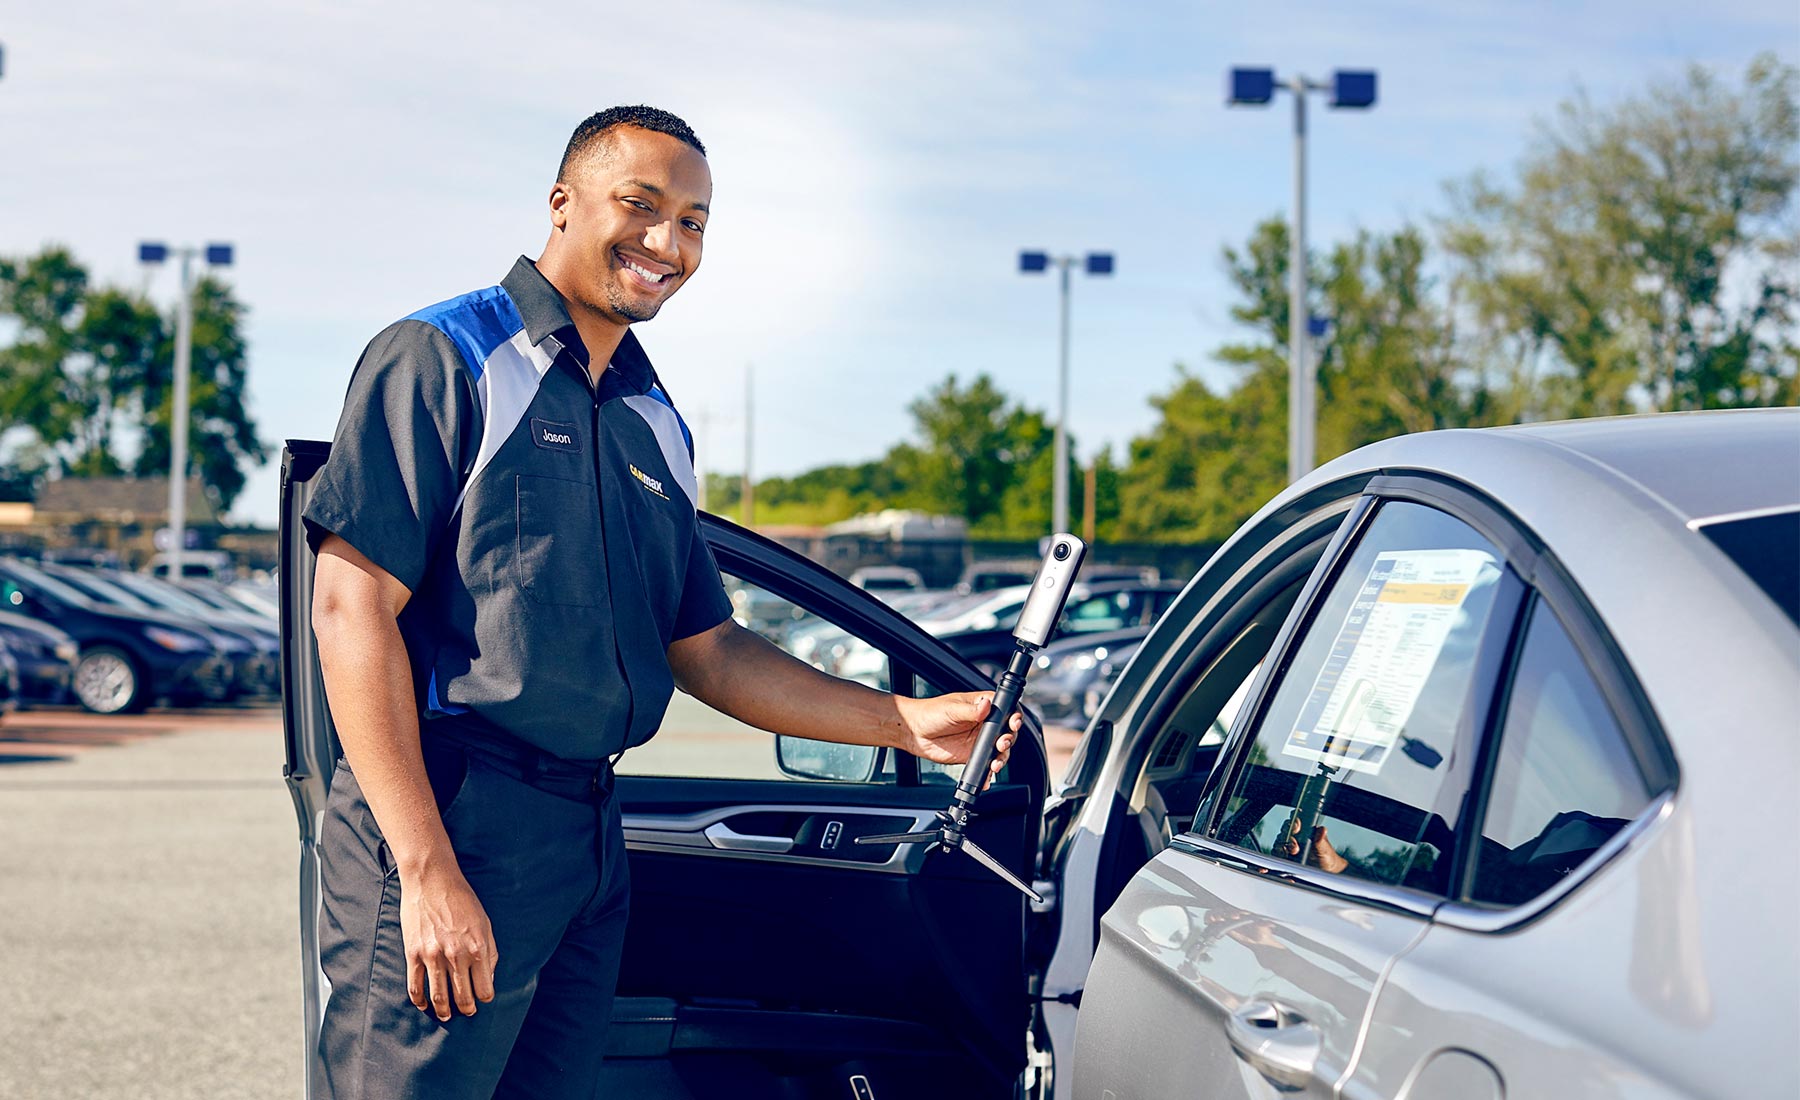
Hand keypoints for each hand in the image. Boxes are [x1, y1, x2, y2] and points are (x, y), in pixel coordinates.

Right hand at [400, 864, 497, 1020]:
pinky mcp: (413, 954)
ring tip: (447, 1015)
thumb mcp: (485, 923)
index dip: (484, 997)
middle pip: (463, 997)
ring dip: (444, 1011)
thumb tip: (489, 977)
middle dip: (466, 1009)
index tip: (482, 999)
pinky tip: (424, 1005)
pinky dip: (420, 1000)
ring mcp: (433, 956)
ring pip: (439, 997)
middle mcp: (456, 955)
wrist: (432, 881)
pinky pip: (415, 986)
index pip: (485, 988)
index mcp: (478, 948)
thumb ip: (490, 952)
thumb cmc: (462, 900)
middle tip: (466, 1012)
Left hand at [894, 691, 1023, 788]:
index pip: (1005, 709)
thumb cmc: (930, 713)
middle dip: (1009, 740)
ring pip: (999, 750)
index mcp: (982, 706)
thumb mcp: (951, 709)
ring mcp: (979, 740)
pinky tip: (987, 777)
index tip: (1013, 723)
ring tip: (995, 764)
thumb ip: (970, 710)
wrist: (914, 732)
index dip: (1014, 716)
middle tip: (1002, 744)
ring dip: (1001, 758)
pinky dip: (988, 773)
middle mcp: (984, 723)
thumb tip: (986, 706)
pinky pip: (985, 764)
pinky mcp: (972, 755)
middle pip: (1007, 732)